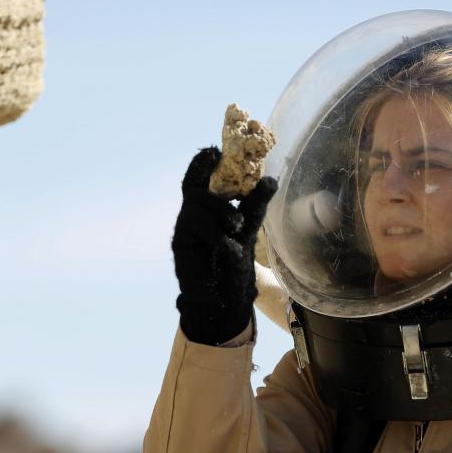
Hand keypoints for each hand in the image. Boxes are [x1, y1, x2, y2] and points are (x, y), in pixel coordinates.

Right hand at [172, 147, 277, 344]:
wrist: (223, 302)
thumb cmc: (234, 266)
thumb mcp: (248, 230)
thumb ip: (254, 206)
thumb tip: (270, 179)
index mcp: (208, 209)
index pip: (200, 179)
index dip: (202, 163)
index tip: (212, 150)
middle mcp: (193, 216)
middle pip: (195, 189)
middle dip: (214, 190)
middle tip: (237, 210)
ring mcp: (185, 229)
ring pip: (197, 206)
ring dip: (221, 213)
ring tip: (237, 230)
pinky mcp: (181, 244)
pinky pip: (196, 228)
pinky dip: (216, 235)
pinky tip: (229, 248)